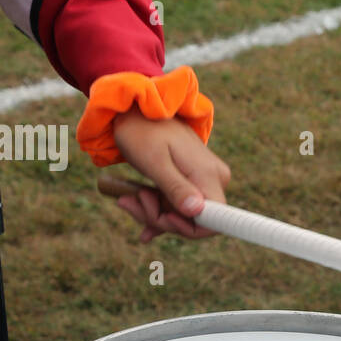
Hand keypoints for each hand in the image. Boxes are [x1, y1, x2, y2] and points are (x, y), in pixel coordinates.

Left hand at [110, 111, 230, 241]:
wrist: (138, 110)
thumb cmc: (142, 131)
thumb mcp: (154, 162)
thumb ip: (176, 188)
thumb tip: (196, 211)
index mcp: (209, 175)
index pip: (213, 222)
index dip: (186, 230)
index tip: (160, 219)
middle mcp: (215, 179)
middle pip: (194, 220)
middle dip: (159, 218)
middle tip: (129, 202)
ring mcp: (206, 179)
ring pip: (183, 214)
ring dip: (152, 213)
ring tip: (126, 199)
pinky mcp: (195, 180)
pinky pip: (179, 204)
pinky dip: (156, 208)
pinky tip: (134, 206)